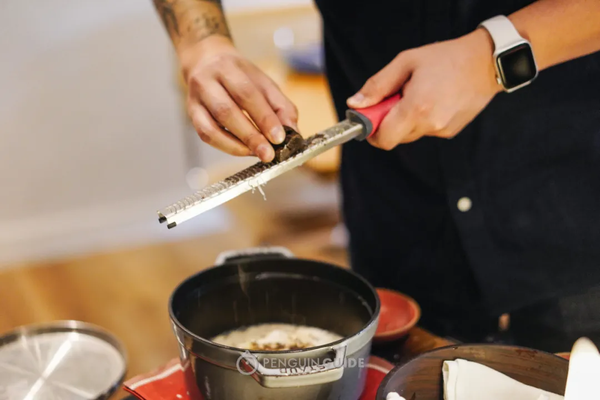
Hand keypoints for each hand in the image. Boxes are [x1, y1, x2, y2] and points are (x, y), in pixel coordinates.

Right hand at [178, 36, 297, 161]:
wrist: (205, 59)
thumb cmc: (237, 74)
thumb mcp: (263, 81)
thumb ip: (280, 105)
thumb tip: (292, 130)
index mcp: (228, 67)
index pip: (247, 94)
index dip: (264, 118)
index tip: (279, 137)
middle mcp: (206, 81)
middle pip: (227, 112)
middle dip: (250, 136)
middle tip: (268, 154)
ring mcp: (195, 99)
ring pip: (211, 128)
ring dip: (236, 146)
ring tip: (256, 154)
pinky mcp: (191, 114)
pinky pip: (205, 135)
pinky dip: (225, 146)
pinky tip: (242, 150)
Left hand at [347, 29, 501, 148]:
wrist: (486, 62)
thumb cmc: (445, 58)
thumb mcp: (406, 62)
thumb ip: (378, 86)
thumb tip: (355, 104)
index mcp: (416, 108)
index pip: (383, 138)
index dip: (371, 131)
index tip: (369, 118)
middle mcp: (430, 124)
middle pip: (395, 137)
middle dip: (388, 122)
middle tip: (395, 98)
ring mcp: (442, 130)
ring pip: (410, 134)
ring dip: (406, 120)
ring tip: (419, 94)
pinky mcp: (450, 131)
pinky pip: (426, 130)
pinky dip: (422, 119)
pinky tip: (433, 99)